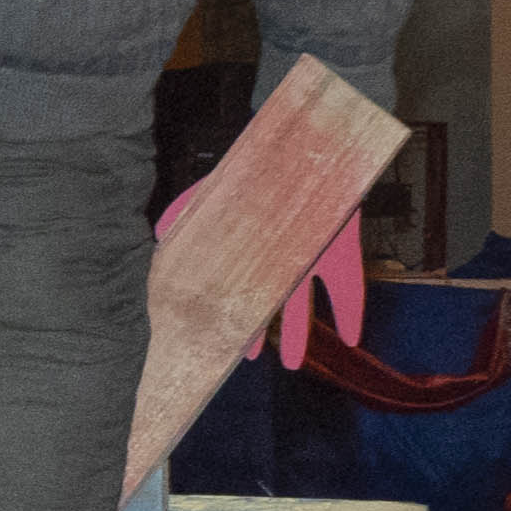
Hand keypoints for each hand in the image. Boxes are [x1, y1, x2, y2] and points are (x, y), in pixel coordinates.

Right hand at [156, 153, 364, 367]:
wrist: (309, 146)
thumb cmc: (261, 171)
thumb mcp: (216, 191)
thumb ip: (186, 213)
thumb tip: (159, 236)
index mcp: (260, 254)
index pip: (246, 295)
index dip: (241, 321)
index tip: (232, 349)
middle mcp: (287, 261)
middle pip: (275, 306)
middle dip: (266, 335)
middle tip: (253, 358)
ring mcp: (316, 258)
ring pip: (306, 304)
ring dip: (300, 335)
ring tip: (291, 364)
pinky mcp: (344, 250)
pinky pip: (349, 287)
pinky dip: (350, 312)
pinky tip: (350, 338)